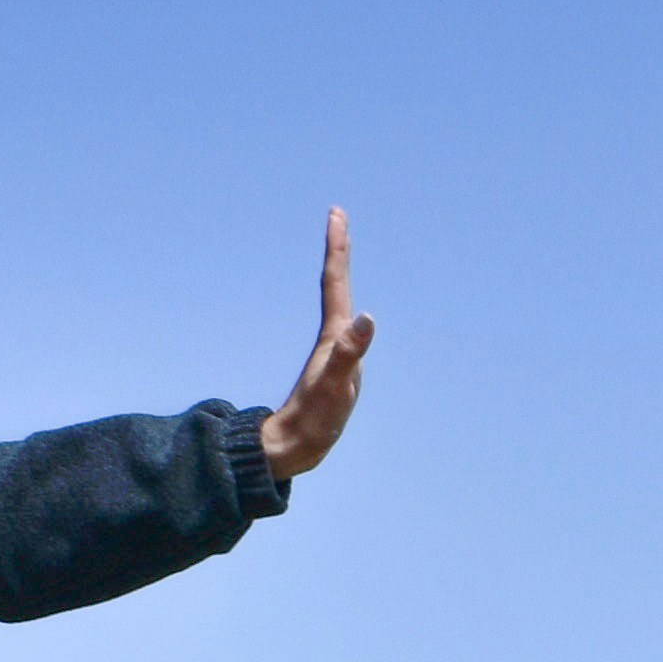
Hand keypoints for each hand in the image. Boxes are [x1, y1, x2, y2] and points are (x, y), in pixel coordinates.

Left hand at [258, 211, 372, 479]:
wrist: (293, 448)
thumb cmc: (314, 420)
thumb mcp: (336, 387)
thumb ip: (351, 352)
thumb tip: (368, 318)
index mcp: (334, 337)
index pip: (336, 283)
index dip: (338, 248)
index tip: (336, 214)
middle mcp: (333, 339)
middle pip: (335, 285)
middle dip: (339, 250)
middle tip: (339, 217)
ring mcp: (334, 353)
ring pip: (337, 302)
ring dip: (340, 274)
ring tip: (342, 251)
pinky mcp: (335, 368)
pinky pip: (343, 326)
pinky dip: (346, 307)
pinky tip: (349, 313)